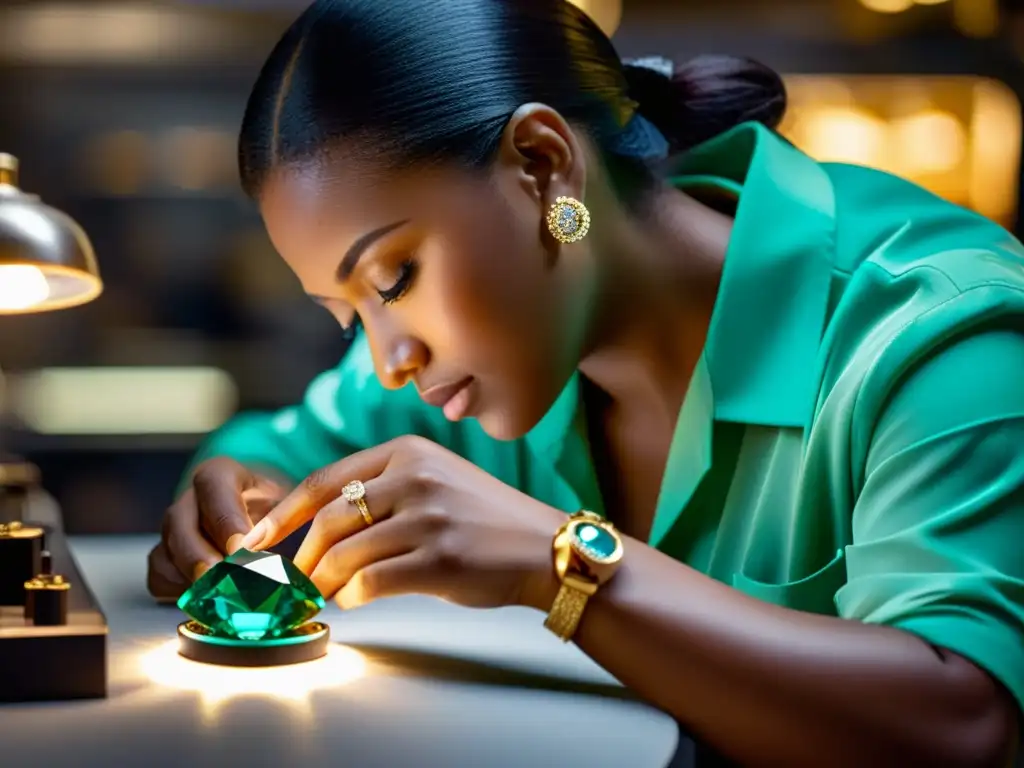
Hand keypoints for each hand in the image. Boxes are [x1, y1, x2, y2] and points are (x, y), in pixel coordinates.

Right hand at [146, 457, 287, 601]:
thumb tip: (284, 562)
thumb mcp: (286, 504)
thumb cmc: (274, 506)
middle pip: (181, 524)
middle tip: (223, 583)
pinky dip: (180, 592)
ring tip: (221, 600)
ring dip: (192, 580)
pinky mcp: (165, 556)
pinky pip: (161, 577)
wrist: (259, 512)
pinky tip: (209, 602)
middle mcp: (190, 500)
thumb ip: (283, 524)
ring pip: (167, 553)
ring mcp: (173, 529)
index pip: (214, 486)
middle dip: (201, 558)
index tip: (242, 549)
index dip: (226, 519)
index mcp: (220, 475)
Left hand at [239, 435, 566, 610]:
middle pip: (327, 520)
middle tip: (295, 582)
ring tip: (324, 594)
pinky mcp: (439, 560)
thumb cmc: (485, 520)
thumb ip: (383, 490)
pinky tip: (359, 599)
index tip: (256, 541)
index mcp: (408, 452)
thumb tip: (319, 529)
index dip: (282, 514)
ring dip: (323, 583)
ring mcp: (428, 518)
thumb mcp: (436, 480)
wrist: (545, 548)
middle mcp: (415, 478)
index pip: (324, 481)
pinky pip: (370, 584)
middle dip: (302, 558)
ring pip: (343, 555)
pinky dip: (353, 597)